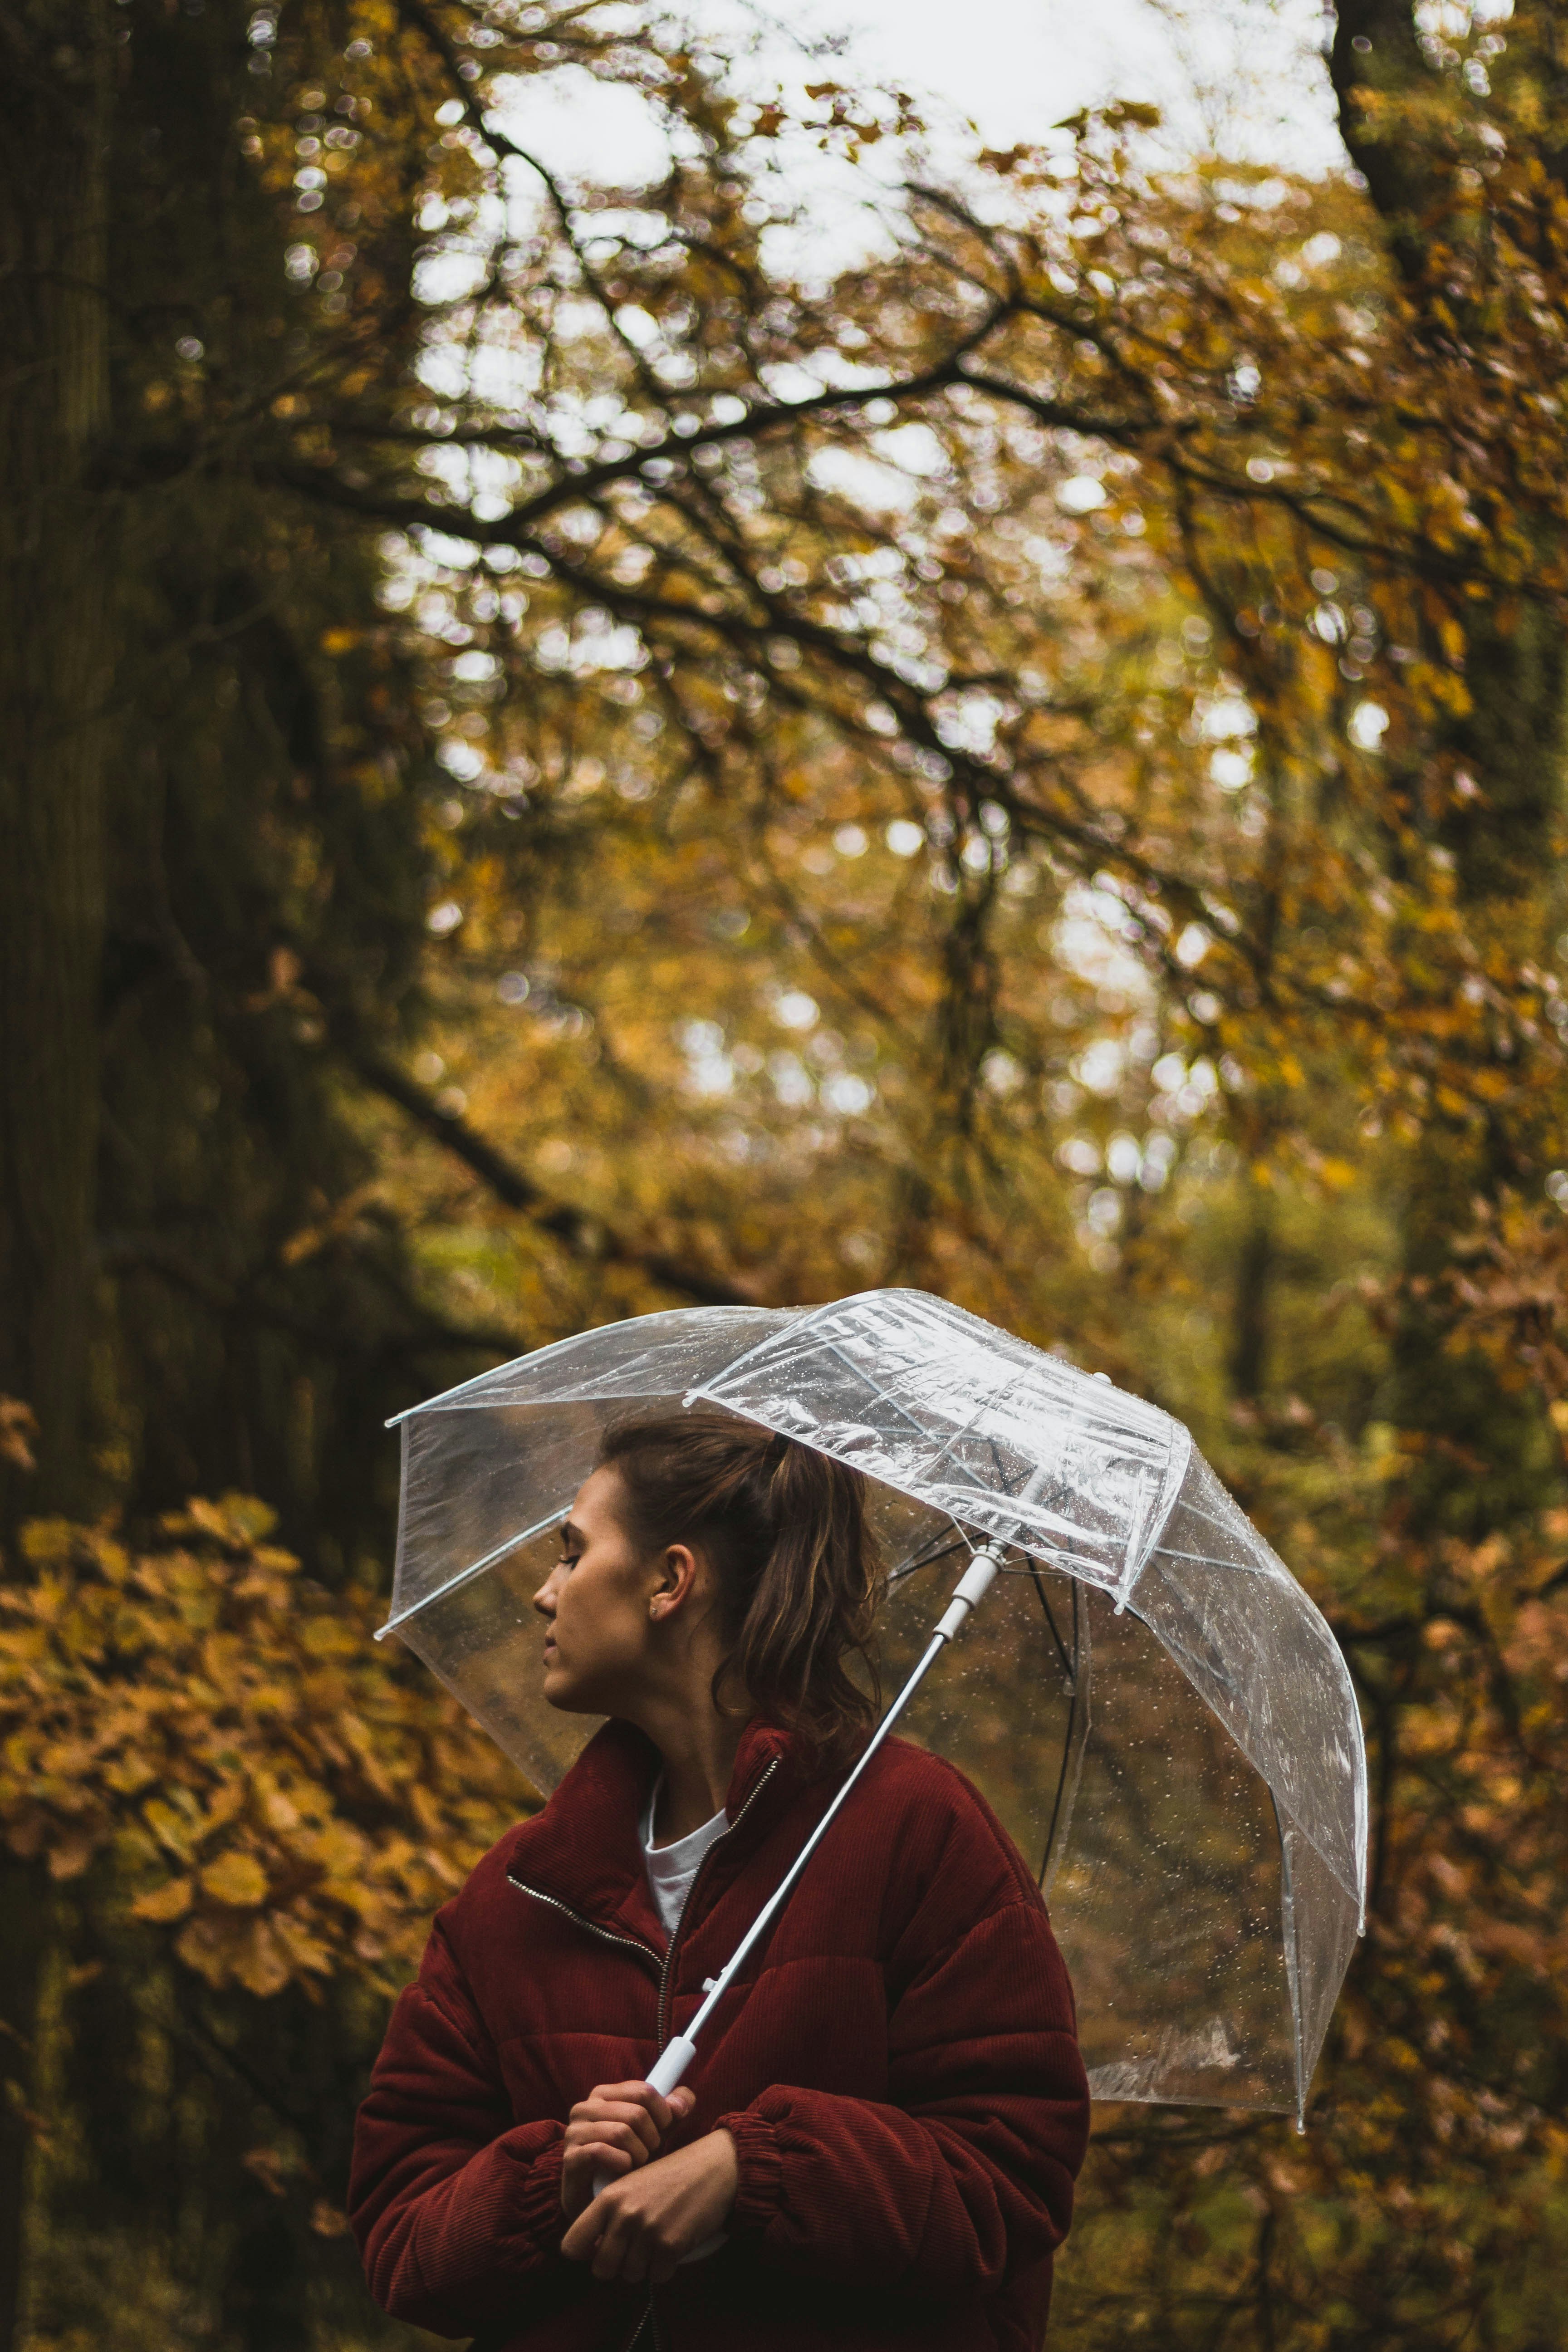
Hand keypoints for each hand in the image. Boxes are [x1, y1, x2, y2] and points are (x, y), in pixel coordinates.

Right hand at [560, 2079, 694, 2220]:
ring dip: (639, 2154)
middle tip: (650, 2153)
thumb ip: (670, 2113)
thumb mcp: (652, 2134)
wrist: (596, 2201)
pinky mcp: (570, 2156)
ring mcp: (575, 2131)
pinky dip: (621, 2164)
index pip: (644, 2090)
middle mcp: (585, 2107)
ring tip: (638, 2164)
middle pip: (636, 2113)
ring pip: (622, 2132)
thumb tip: (683, 2101)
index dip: (663, 2112)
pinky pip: (602, 2152)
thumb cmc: (626, 2162)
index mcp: (604, 2094)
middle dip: (652, 2138)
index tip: (665, 2130)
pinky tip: (624, 2172)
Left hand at [560, 2128, 737, 2283]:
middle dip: (617, 2266)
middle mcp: (624, 2215)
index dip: (584, 2254)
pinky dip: (665, 2268)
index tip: (600, 2248)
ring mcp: (647, 2230)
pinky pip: (657, 2277)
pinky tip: (674, 2244)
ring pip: (631, 2275)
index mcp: (608, 2198)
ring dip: (644, 2266)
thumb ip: (610, 2215)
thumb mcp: (632, 2185)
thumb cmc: (671, 2176)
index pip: (571, 2245)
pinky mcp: (671, 2244)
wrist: (714, 2166)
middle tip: (634, 2249)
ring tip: (657, 2241)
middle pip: (601, 2269)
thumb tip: (594, 2253)